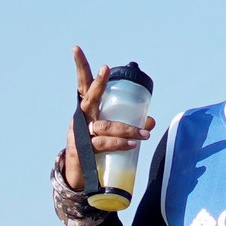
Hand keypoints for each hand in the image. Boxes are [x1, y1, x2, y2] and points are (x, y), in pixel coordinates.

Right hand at [62, 45, 154, 188]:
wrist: (78, 177)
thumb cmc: (94, 149)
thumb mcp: (108, 134)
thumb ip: (127, 124)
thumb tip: (150, 121)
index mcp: (86, 111)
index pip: (82, 85)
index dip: (80, 67)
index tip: (76, 48)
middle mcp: (80, 119)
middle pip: (89, 98)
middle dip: (97, 83)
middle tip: (104, 69)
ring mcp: (80, 134)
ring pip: (105, 125)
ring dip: (127, 128)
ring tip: (144, 133)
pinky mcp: (83, 151)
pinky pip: (104, 144)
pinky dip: (119, 143)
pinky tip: (132, 143)